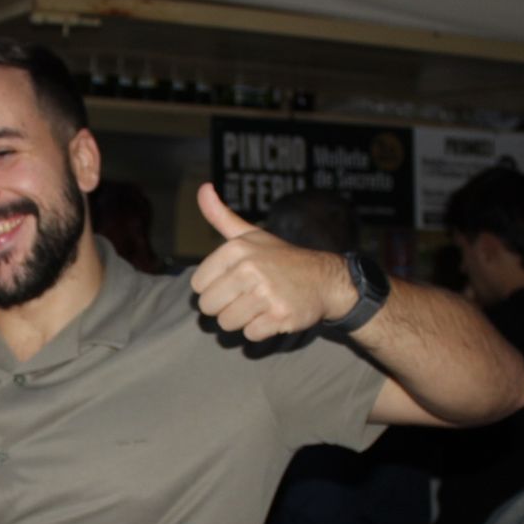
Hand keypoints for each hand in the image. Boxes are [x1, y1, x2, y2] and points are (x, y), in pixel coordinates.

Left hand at [189, 184, 355, 340]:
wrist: (324, 280)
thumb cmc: (281, 259)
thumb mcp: (250, 234)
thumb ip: (221, 216)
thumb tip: (202, 188)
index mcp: (236, 249)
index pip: (198, 285)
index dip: (214, 288)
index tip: (234, 282)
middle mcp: (249, 270)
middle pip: (209, 307)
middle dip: (225, 306)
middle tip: (247, 296)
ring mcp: (265, 294)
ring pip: (227, 323)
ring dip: (242, 320)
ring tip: (260, 305)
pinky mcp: (279, 316)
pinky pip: (249, 335)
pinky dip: (260, 330)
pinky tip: (273, 314)